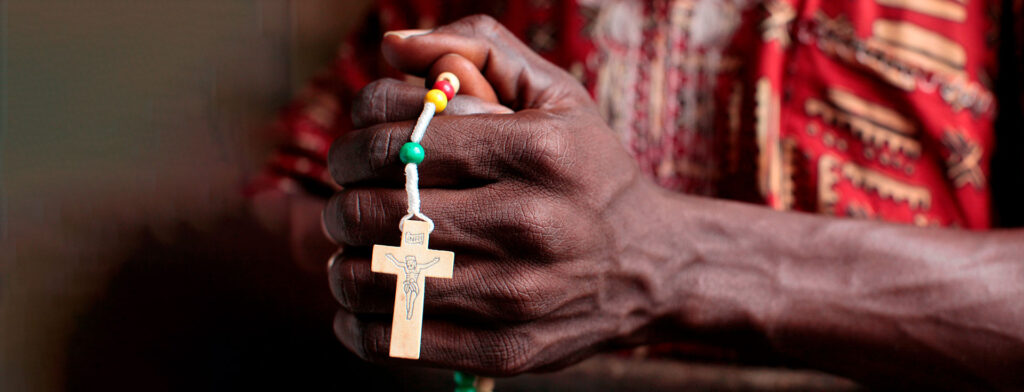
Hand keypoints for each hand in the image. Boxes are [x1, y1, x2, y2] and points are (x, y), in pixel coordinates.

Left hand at [324, 15, 665, 374]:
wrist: (653, 263)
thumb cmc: (588, 170)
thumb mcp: (555, 93)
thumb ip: (479, 47)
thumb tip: (393, 48)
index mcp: (534, 150)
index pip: (395, 136)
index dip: (354, 138)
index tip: (359, 149)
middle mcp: (526, 222)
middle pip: (373, 209)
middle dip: (342, 200)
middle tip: (350, 200)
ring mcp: (516, 293)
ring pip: (373, 279)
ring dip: (342, 262)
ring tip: (358, 251)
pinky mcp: (505, 350)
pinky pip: (393, 341)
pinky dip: (358, 323)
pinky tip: (369, 302)